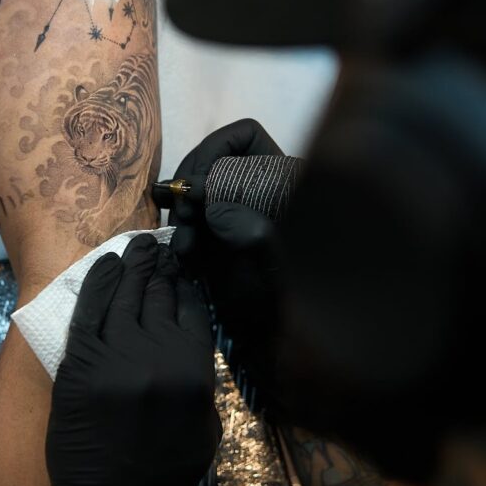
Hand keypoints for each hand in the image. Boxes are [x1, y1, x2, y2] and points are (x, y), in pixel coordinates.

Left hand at [44, 234, 219, 485]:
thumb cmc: (164, 470)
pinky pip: (88, 310)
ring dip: (132, 265)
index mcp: (192, 372)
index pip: (193, 311)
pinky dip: (98, 281)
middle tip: (160, 249)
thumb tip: (186, 333)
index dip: (187, 285)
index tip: (183, 269)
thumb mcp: (205, 426)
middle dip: (161, 268)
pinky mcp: (77, 363)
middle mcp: (154, 356)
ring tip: (139, 245)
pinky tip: (107, 262)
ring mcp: (112, 356)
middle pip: (159, 296)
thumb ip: (200, 375)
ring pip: (125, 295)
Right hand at [168, 119, 284, 404]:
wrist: (299, 348)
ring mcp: (242, 219)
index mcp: (287, 182)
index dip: (215, 150)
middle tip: (183, 214)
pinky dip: (185, 235)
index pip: (245, 137)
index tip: (200, 184)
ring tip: (186, 243)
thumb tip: (209, 199)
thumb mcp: (278, 254)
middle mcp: (264, 194)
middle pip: (214, 164)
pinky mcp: (225, 247)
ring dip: (184, 214)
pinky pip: (195, 227)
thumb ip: (247, 220)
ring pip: (199, 196)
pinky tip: (185, 253)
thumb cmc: (302, 298)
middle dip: (192, 185)